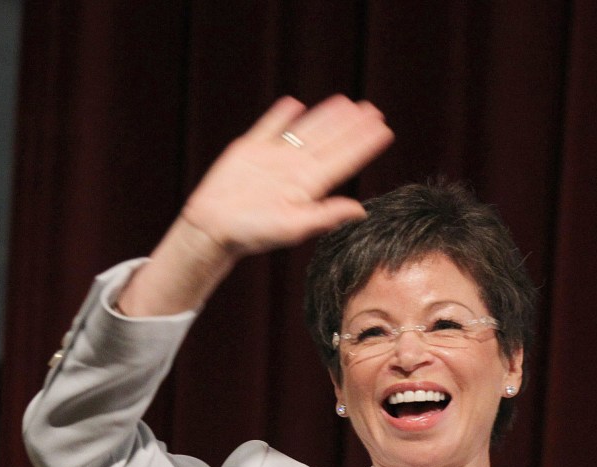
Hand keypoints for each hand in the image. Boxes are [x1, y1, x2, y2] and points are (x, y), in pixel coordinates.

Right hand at [181, 95, 393, 257]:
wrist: (212, 228)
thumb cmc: (252, 233)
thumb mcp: (293, 226)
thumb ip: (326, 216)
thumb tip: (360, 211)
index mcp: (309, 186)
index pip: (344, 160)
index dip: (363, 144)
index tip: (384, 130)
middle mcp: (295, 170)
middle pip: (330, 141)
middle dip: (352, 126)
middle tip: (374, 110)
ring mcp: (273, 158)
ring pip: (305, 130)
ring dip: (326, 116)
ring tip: (346, 103)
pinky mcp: (248, 150)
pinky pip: (268, 127)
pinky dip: (281, 115)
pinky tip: (295, 104)